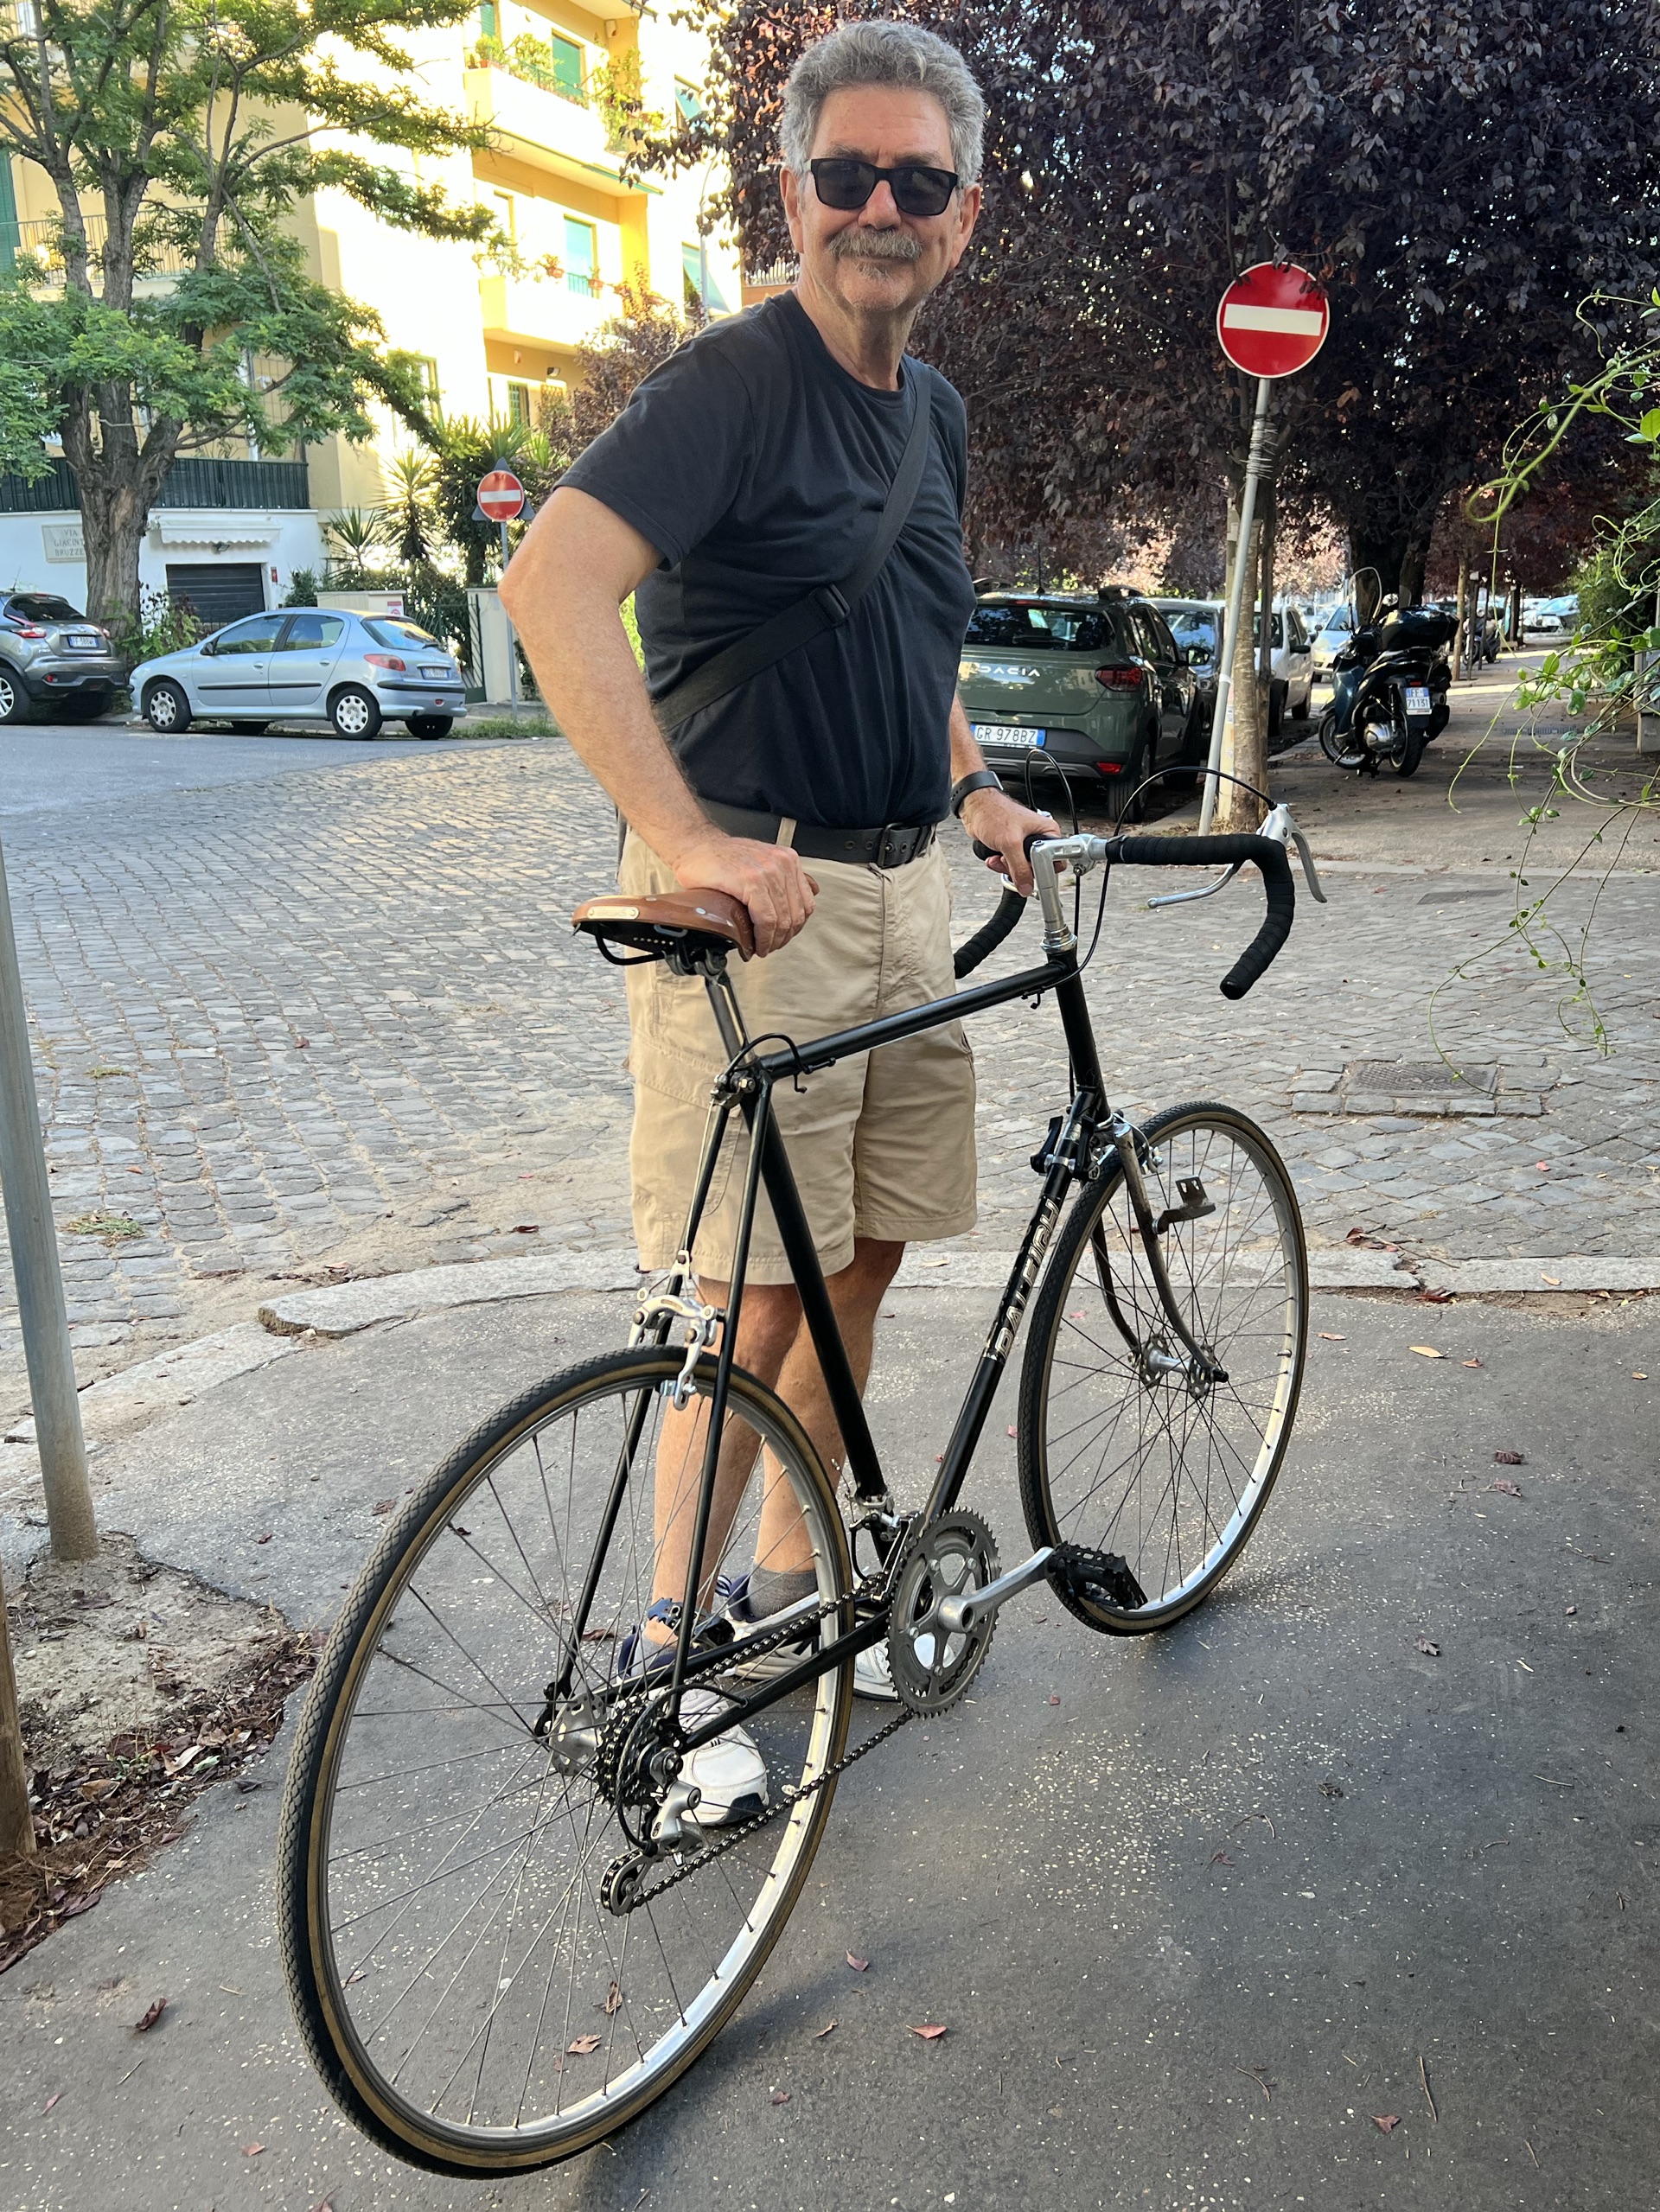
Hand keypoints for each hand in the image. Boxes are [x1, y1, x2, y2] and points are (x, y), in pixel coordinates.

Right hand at [669, 831, 818, 957]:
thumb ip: (782, 877)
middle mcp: (781, 863)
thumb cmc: (721, 857)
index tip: (782, 937)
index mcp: (787, 860)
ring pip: (782, 920)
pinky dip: (762, 938)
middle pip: (795, 915)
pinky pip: (766, 919)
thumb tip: (810, 891)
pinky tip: (754, 943)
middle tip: (770, 947)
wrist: (694, 846)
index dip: (794, 928)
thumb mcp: (761, 861)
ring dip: (772, 941)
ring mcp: (767, 871)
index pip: (805, 904)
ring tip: (762, 948)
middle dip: (783, 938)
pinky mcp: (750, 881)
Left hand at [957, 788, 1060, 896]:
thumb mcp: (1009, 843)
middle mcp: (1039, 839)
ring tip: (999, 856)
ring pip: (1022, 870)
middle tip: (1009, 859)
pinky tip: (994, 855)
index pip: (1056, 861)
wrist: (975, 809)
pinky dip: (1000, 865)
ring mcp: (1025, 845)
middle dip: (1019, 869)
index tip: (1030, 872)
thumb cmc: (994, 813)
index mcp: (1047, 832)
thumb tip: (1027, 886)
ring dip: (1006, 867)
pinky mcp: (1012, 849)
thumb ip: (1019, 868)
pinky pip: (1010, 866)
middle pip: (1037, 869)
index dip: (1043, 870)